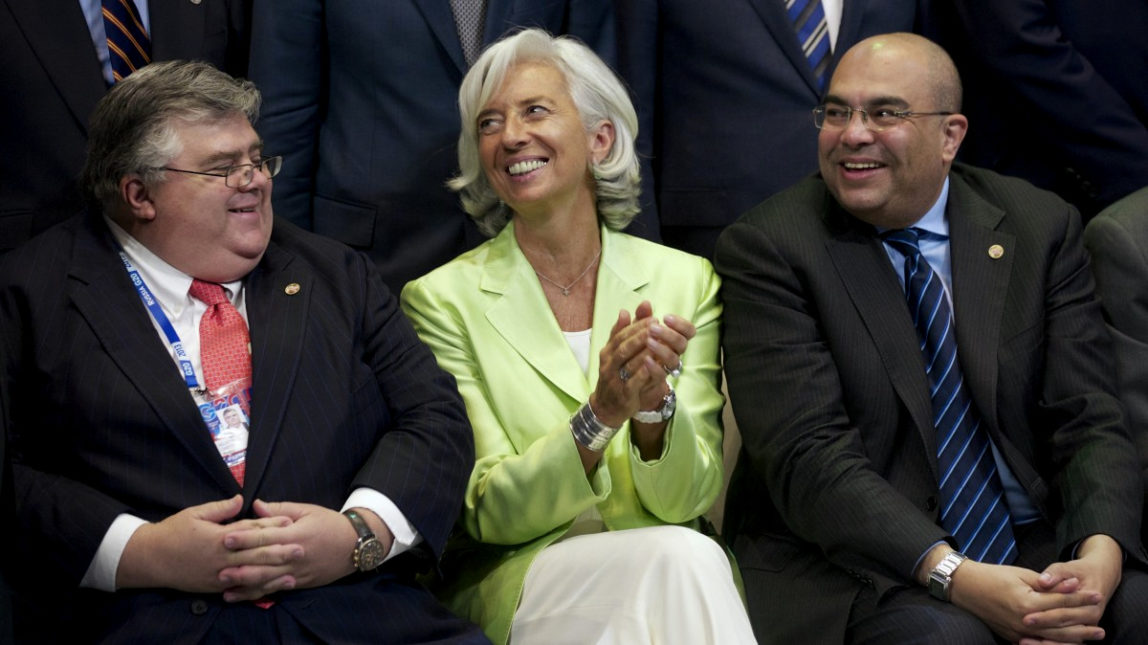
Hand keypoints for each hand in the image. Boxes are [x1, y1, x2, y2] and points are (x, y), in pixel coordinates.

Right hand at [115, 495, 296, 591]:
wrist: (149, 559)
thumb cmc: (173, 532)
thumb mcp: (195, 513)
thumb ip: (221, 508)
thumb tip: (242, 499)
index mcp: (219, 537)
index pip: (251, 530)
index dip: (271, 525)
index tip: (291, 522)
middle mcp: (222, 558)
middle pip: (256, 554)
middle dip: (280, 552)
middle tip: (302, 549)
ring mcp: (218, 575)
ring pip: (251, 575)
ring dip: (273, 575)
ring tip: (293, 574)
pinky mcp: (214, 587)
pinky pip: (239, 589)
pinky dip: (255, 589)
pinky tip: (269, 589)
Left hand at [217, 501, 393, 601]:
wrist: (355, 545)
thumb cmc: (330, 523)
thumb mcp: (308, 510)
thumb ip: (281, 509)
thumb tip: (255, 506)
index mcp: (296, 534)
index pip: (266, 537)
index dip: (245, 538)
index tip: (225, 537)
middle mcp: (295, 556)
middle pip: (264, 561)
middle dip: (240, 564)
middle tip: (218, 566)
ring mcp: (297, 572)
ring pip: (267, 579)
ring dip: (245, 582)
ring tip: (224, 584)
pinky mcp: (299, 583)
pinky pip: (275, 589)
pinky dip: (257, 594)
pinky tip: (241, 595)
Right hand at [590, 303, 659, 426]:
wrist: (606, 407)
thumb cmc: (613, 376)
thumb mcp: (614, 354)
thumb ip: (621, 333)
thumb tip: (624, 311)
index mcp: (607, 353)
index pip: (621, 335)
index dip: (636, 326)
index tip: (653, 318)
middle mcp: (608, 365)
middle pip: (624, 347)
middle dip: (641, 335)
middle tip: (658, 326)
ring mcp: (614, 380)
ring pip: (628, 363)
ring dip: (644, 352)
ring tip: (659, 342)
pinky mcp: (624, 395)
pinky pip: (633, 382)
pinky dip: (642, 373)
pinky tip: (653, 365)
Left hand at [633, 304, 694, 410]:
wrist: (629, 379)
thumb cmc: (636, 350)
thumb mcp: (636, 331)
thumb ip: (641, 318)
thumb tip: (644, 303)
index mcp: (673, 339)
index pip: (689, 331)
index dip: (682, 324)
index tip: (666, 317)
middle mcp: (674, 353)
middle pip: (682, 343)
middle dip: (669, 334)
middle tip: (653, 328)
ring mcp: (667, 368)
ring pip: (674, 359)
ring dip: (662, 349)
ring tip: (648, 341)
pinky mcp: (657, 380)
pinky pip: (661, 374)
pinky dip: (654, 366)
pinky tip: (646, 359)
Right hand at [950, 559, 1104, 643]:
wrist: (965, 588)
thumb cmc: (992, 576)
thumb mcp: (1021, 575)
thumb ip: (1047, 583)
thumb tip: (1071, 584)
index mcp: (1026, 603)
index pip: (1061, 602)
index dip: (1080, 598)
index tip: (1097, 595)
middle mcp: (1024, 622)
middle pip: (1061, 625)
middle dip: (1083, 624)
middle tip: (1101, 626)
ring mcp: (1018, 632)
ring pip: (1053, 639)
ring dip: (1074, 638)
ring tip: (1091, 637)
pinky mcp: (1012, 637)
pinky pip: (1039, 644)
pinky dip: (1055, 644)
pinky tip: (1067, 642)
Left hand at [1017, 535, 1122, 643]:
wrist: (1097, 577)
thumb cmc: (1079, 572)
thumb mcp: (1068, 568)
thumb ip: (1055, 574)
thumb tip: (1043, 581)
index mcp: (1090, 607)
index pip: (1064, 615)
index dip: (1044, 617)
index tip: (1025, 618)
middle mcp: (1090, 621)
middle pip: (1064, 632)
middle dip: (1042, 635)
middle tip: (1021, 636)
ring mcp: (1086, 628)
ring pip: (1065, 642)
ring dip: (1044, 644)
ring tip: (1022, 642)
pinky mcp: (1079, 631)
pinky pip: (1064, 643)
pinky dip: (1049, 644)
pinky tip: (1028, 643)